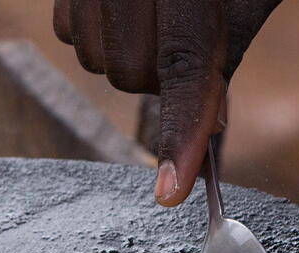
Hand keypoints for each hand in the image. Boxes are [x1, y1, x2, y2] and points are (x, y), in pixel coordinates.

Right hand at [53, 0, 281, 205]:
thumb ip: (227, 46)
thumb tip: (208, 125)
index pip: (184, 60)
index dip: (182, 127)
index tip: (173, 188)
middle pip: (133, 73)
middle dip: (164, 74)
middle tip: (191, 35)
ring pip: (99, 62)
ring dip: (131, 55)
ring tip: (157, 11)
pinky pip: (71, 37)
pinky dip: (100, 34)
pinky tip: (124, 5)